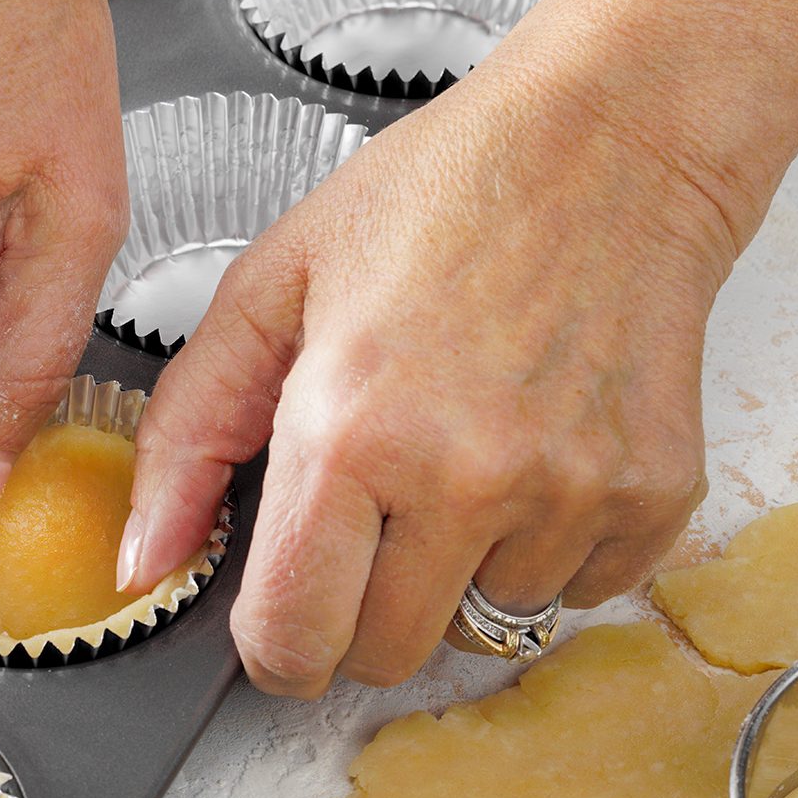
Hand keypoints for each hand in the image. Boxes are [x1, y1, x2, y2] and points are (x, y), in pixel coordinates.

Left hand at [119, 48, 754, 696]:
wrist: (613, 141)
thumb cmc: (443, 194)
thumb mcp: (274, 285)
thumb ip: (190, 430)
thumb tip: (144, 558)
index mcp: (350, 429)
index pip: (293, 638)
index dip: (274, 647)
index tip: (283, 620)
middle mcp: (464, 480)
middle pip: (388, 656)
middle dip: (363, 609)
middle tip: (375, 515)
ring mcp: (568, 496)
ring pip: (487, 625)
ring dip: (465, 568)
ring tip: (470, 446)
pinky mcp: (653, 497)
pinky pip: (580, 591)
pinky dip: (551, 546)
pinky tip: (539, 448)